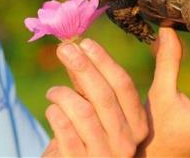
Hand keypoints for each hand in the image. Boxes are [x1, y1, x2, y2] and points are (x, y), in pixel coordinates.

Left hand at [42, 39, 148, 156]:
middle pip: (105, 96)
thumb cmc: (83, 136)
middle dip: (83, 68)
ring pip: (84, 113)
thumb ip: (89, 83)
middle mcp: (127, 143)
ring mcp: (105, 157)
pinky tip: (52, 110)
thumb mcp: (93, 109)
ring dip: (63, 95)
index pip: (124, 86)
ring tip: (53, 92)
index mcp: (137, 125)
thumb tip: (75, 46)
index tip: (85, 43)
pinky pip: (66, 131)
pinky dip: (56, 115)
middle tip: (64, 49)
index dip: (104, 61)